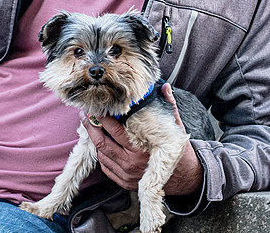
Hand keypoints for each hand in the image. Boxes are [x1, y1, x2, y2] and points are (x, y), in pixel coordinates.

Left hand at [81, 83, 202, 195]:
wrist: (184, 179)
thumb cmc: (178, 152)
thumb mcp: (176, 128)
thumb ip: (169, 106)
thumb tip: (165, 87)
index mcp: (140, 148)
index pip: (114, 130)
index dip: (103, 118)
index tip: (97, 108)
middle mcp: (130, 163)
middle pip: (102, 143)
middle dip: (91, 127)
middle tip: (85, 115)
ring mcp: (126, 175)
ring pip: (101, 155)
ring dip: (94, 141)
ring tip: (90, 127)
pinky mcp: (124, 182)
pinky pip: (105, 168)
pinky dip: (101, 155)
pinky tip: (101, 144)